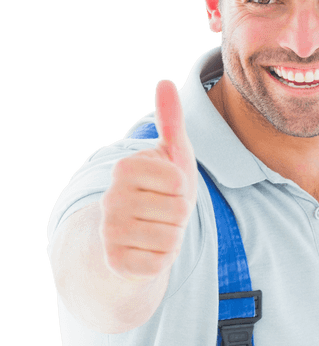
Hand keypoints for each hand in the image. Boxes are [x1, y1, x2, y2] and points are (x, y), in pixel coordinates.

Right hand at [99, 80, 196, 280]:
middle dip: (179, 216)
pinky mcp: (116, 262)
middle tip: (162, 214)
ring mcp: (109, 231)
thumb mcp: (170, 156)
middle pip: (178, 211)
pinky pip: (159, 264)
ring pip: (171, 239)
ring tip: (156, 231)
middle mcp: (110, 198)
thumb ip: (171, 122)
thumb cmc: (158, 192)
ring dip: (172, 239)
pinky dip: (162, 260)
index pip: (179, 182)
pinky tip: (147, 251)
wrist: (130, 238)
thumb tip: (165, 82)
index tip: (167, 190)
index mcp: (125, 168)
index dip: (182, 190)